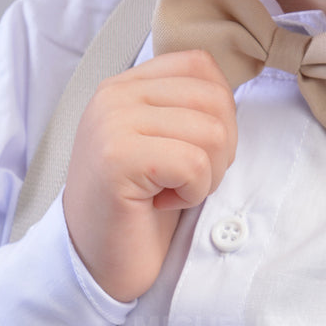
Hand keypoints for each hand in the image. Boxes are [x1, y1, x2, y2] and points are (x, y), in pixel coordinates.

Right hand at [62, 50, 236, 301]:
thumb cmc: (140, 202)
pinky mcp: (119, 159)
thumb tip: (231, 90)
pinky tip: (162, 203)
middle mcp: (115, 95)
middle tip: (189, 177)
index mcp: (126, 84)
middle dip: (222, 147)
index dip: (220, 108)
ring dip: (209, 173)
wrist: (94, 262)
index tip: (197, 146)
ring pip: (212, 132)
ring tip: (175, 189)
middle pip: (215, 98)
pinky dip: (193, 192)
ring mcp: (113, 123)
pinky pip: (195, 164)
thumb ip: (187, 104)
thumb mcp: (163, 138)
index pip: (200, 64)